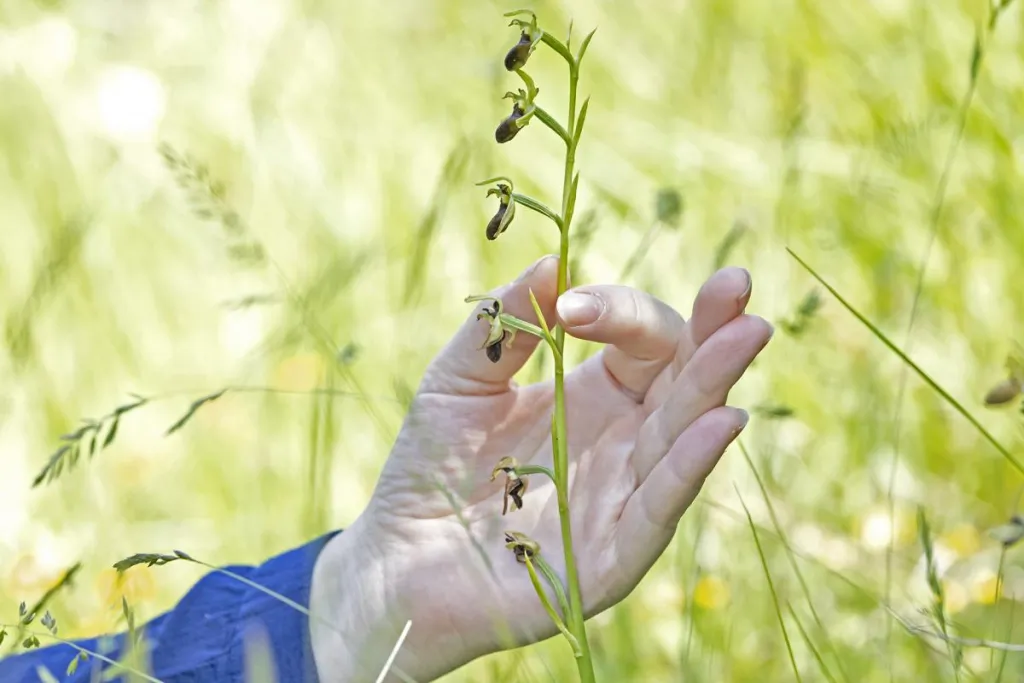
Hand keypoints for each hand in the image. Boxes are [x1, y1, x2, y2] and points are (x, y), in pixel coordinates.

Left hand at [309, 256, 772, 681]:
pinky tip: (721, 420)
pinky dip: (690, 465)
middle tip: (737, 283)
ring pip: (683, 435)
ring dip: (714, 385)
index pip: (641, 341)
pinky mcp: (613, 556)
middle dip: (711, 333)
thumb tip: (554, 260)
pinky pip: (659, 505)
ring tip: (748, 332)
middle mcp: (623, 442)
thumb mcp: (460, 381)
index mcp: (595, 396)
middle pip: (683, 381)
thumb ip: (503, 324)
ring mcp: (623, 497)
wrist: (393, 559)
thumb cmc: (430, 469)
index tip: (572, 307)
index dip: (619, 312)